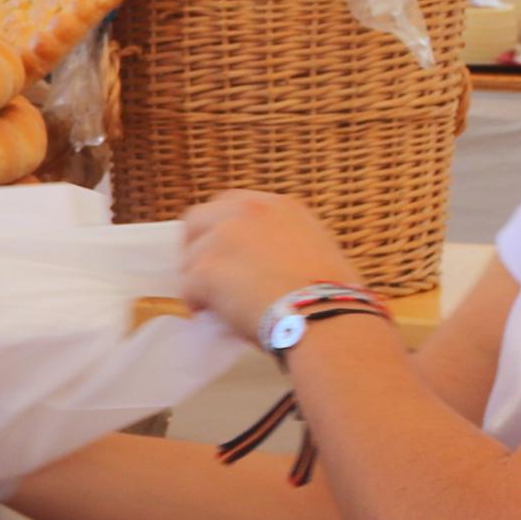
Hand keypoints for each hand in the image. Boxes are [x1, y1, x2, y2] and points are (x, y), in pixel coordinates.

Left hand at [178, 190, 369, 342]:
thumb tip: (268, 261)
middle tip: (203, 272)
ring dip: (198, 279)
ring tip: (214, 302)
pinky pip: (188, 286)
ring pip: (191, 257)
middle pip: (198, 219)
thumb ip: (284, 240)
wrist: (326, 315)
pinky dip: (195, 301)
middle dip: (197, 246)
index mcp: (277, 206)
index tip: (221, 250)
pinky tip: (209, 314)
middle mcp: (248, 211)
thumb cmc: (332, 295)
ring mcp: (224, 237)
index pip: (230, 204)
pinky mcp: (207, 267)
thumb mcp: (316, 247)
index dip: (220, 228)